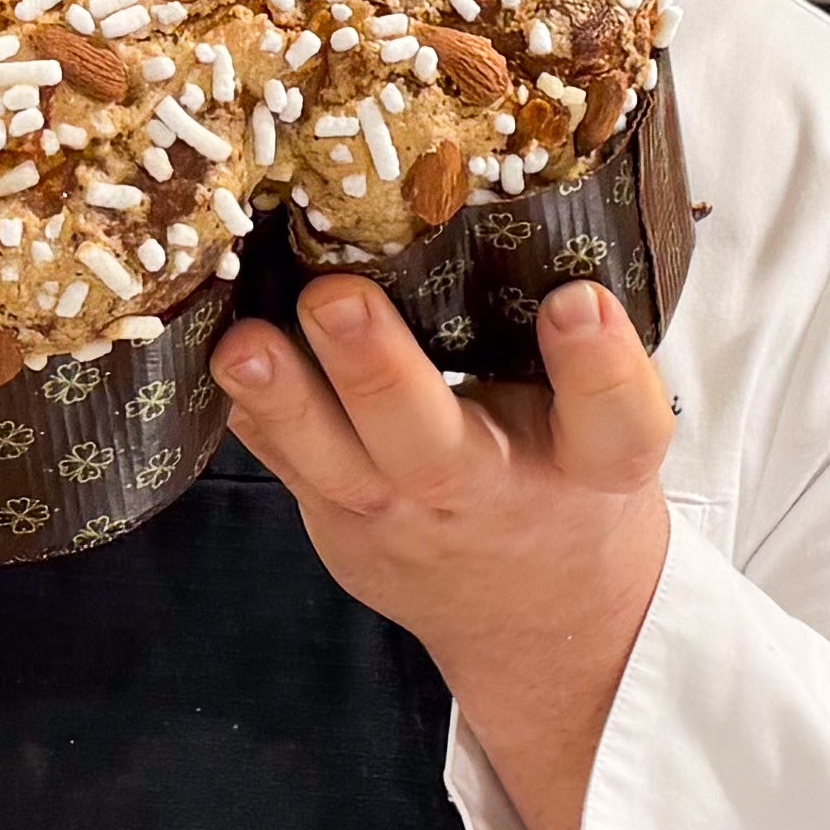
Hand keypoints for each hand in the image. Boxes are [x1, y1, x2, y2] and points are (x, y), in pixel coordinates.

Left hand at [210, 277, 673, 829]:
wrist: (536, 621)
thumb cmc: (568, 481)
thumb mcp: (606, 426)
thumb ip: (573, 352)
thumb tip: (495, 208)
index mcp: (593, 463)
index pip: (614, 421)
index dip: (596, 363)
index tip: (576, 302)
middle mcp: (490, 493)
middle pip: (434, 446)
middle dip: (378, 371)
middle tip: (337, 298)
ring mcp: (401, 520)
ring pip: (332, 466)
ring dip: (283, 402)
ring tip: (243, 347)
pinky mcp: (336, 524)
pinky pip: (285, 463)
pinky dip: (250, 408)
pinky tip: (215, 350)